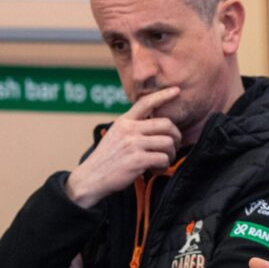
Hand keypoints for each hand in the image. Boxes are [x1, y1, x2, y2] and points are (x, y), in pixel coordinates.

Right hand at [65, 87, 181, 207]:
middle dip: (176, 136)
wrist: (91, 178)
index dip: (163, 95)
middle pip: (166, 124)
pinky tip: (155, 170)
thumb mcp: (116, 135)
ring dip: (170, 154)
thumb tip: (156, 125)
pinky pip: (163, 158)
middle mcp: (129, 129)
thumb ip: (133, 127)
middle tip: (172, 147)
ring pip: (168, 142)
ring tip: (162, 161)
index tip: (177, 90)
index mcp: (124, 121)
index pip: (146, 102)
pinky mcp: (137, 160)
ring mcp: (133, 144)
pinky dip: (164, 166)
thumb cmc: (108, 159)